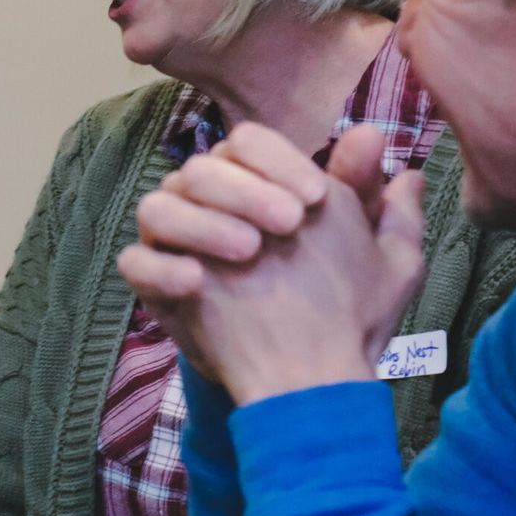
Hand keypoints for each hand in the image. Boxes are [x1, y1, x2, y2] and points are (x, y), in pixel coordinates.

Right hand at [119, 124, 428, 403]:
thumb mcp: (380, 260)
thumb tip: (375, 137)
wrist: (308, 378)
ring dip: (202, 222)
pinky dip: (160, 267)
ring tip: (248, 252)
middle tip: (289, 225)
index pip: (247, 143)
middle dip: (245, 190)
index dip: (278, 161)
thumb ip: (377, 200)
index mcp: (254, 183)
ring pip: (158, 206)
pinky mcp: (155, 285)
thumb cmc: (343, 307)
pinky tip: (197, 281)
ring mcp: (174, 242)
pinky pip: (135, 263)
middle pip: (200, 168)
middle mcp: (206, 203)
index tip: (317, 198)